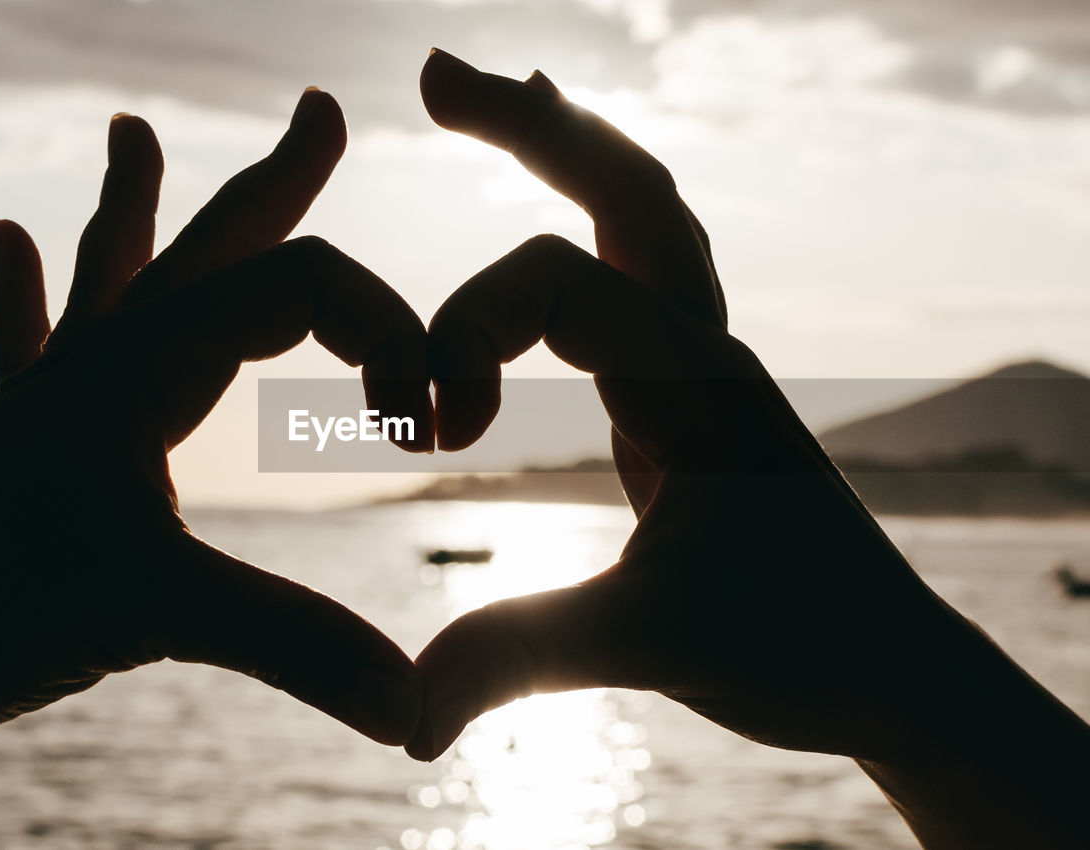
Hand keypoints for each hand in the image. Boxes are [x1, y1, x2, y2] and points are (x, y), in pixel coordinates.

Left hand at [0, 90, 430, 845]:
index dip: (387, 335)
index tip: (424, 430)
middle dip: (279, 182)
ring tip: (125, 132)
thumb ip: (296, 645)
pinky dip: (23, 290)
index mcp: (146, 359)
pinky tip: (4, 239)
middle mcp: (101, 358)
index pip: (301, 288)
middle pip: (213, 247)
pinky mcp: (16, 445)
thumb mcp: (155, 610)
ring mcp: (52, 397)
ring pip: (112, 276)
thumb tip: (414, 708)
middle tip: (321, 113)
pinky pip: (26, 342)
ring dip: (133, 208)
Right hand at [407, 49, 996, 762]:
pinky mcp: (683, 397)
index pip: (555, 281)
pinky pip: (635, 276)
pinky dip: (589, 220)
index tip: (429, 437)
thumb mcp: (650, 645)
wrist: (887, 667)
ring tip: (503, 98)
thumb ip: (520, 657)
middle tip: (438, 75)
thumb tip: (406, 715)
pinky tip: (556, 219)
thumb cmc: (800, 646)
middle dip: (529, 128)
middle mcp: (704, 345)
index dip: (462, 336)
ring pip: (642, 217)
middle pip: (627, 186)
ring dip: (570, 151)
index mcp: (697, 374)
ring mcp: (699, 364)